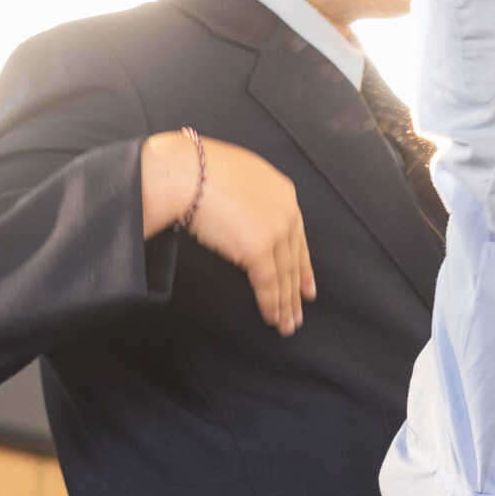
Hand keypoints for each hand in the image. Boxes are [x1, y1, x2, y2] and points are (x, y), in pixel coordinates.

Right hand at [143, 131, 315, 335]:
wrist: (187, 172)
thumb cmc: (199, 170)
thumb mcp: (238, 176)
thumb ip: (251, 198)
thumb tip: (243, 215)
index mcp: (283, 193)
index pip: (298, 237)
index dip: (303, 266)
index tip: (307, 287)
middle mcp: (287, 213)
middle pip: (295, 261)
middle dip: (297, 292)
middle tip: (299, 313)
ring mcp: (275, 231)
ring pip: (285, 276)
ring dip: (286, 305)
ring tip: (287, 325)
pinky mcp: (259, 249)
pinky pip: (268, 284)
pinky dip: (271, 305)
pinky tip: (272, 318)